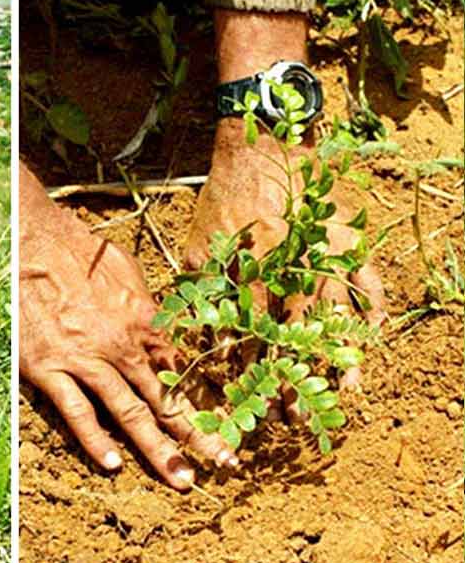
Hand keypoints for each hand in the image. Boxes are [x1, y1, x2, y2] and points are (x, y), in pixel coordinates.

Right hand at [19, 163, 237, 490]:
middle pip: (165, 399)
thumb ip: (150, 308)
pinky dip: (94, 439)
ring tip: (180, 478)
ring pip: (128, 413)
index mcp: (145, 322)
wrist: (35, 243)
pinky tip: (112, 463)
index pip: (183, 371)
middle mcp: (122, 346)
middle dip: (197, 436)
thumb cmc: (83, 253)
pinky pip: (76, 411)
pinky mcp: (50, 369)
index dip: (207, 399)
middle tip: (223, 464)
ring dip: (156, 449)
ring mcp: (86, 360)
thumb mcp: (130, 273)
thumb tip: (166, 329)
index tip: (229, 424)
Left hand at [185, 120, 385, 398]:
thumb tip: (186, 326)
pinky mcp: (344, 241)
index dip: (249, 369)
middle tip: (292, 415)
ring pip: (334, 318)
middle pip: (294, 336)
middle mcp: (289, 271)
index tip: (249, 400)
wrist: (259, 147)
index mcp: (251, 273)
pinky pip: (367, 279)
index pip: (251, 334)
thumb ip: (197, 284)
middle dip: (292, 377)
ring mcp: (322, 257)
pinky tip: (375, 333)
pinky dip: (373, 306)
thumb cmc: (222, 198)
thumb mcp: (197, 241)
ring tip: (345, 390)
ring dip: (338, 356)